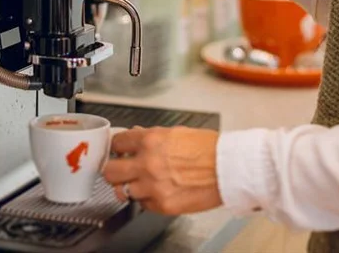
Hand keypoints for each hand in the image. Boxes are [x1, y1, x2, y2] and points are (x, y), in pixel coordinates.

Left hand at [102, 126, 221, 215]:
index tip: (118, 151)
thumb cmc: (208, 149)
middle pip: (110, 171)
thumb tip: (135, 136)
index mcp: (150, 140)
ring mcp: (153, 186)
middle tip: (120, 170)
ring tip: (140, 183)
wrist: (228, 168)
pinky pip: (142, 204)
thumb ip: (151, 136)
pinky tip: (157, 191)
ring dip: (130, 187)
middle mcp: (147, 163)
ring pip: (122, 191)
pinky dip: (147, 199)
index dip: (117, 148)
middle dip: (114, 170)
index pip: (116, 143)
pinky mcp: (162, 205)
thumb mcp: (176, 133)